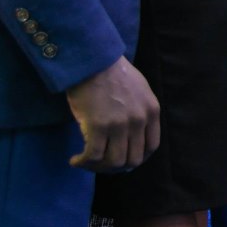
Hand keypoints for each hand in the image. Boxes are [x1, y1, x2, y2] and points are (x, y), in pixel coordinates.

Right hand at [64, 57, 161, 171]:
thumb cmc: (111, 72)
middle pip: (133, 159)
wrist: (92, 60)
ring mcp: (120, 125)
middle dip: (116, 166)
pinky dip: (83, 162)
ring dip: (98, 167)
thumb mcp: (139, 90)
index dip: (136, 158)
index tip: (122, 159)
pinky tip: (75, 160)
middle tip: (100, 163)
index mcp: (151, 111)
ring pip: (114, 162)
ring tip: (86, 161)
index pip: (151, 147)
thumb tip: (131, 136)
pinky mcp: (98, 126)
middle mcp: (139, 120)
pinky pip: (93, 156)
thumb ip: (139, 111)